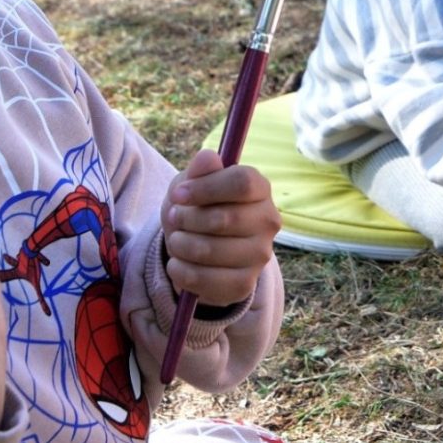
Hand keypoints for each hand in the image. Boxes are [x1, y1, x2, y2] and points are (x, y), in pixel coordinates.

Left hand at [162, 151, 279, 310]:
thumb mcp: (193, 183)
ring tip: (176, 240)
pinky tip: (179, 263)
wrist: (201, 251)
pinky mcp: (244, 284)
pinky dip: (179, 270)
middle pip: (223, 218)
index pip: (242, 183)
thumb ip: (200, 170)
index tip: (179, 195)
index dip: (205, 188)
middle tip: (174, 217)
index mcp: (260, 189)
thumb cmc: (199, 208)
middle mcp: (269, 222)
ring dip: (179, 244)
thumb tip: (207, 157)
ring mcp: (260, 256)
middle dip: (186, 218)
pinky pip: (202, 279)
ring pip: (209, 250)